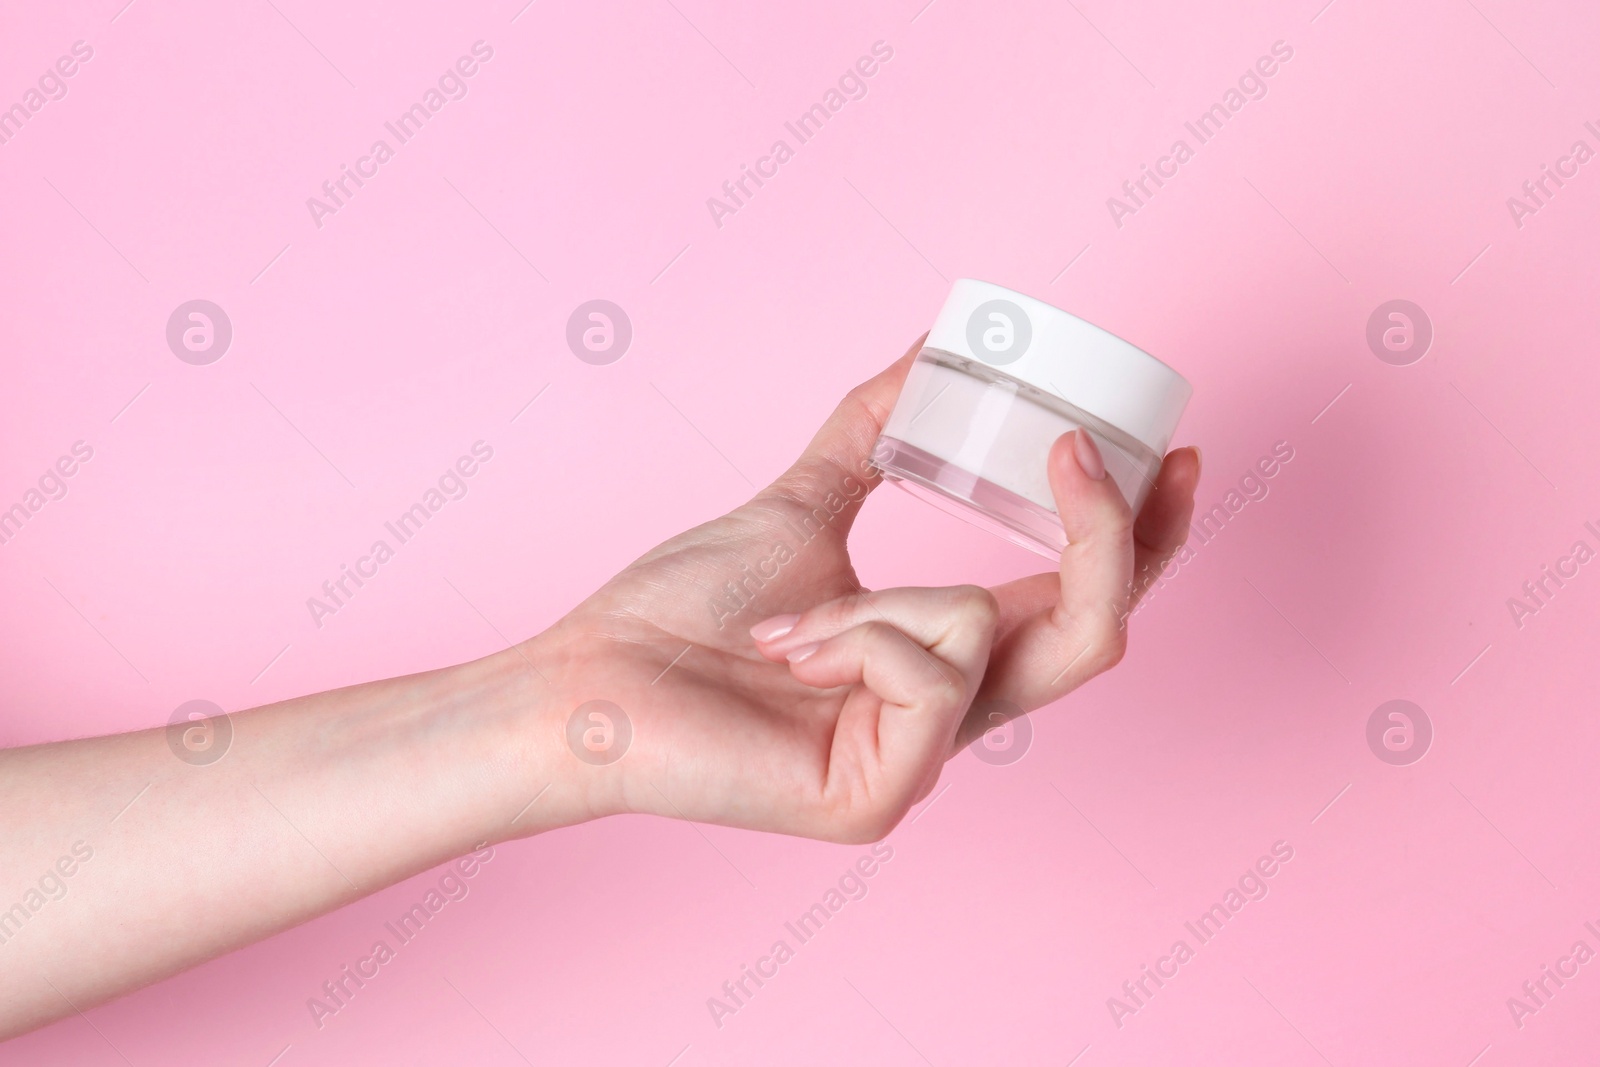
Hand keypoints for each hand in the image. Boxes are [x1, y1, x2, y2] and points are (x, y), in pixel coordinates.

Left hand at [529, 338, 1201, 841]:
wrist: (592, 677)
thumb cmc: (685, 608)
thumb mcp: (799, 501)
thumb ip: (873, 433)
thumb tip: (932, 348)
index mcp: (949, 656)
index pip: (1084, 604)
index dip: (1143, 537)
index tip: (1168, 449)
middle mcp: (953, 717)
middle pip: (1095, 632)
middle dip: (1106, 534)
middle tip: (1079, 450)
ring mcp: (921, 766)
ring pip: (980, 629)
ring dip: (874, 598)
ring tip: (783, 626)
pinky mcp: (880, 797)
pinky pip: (924, 673)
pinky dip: (849, 632)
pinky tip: (782, 654)